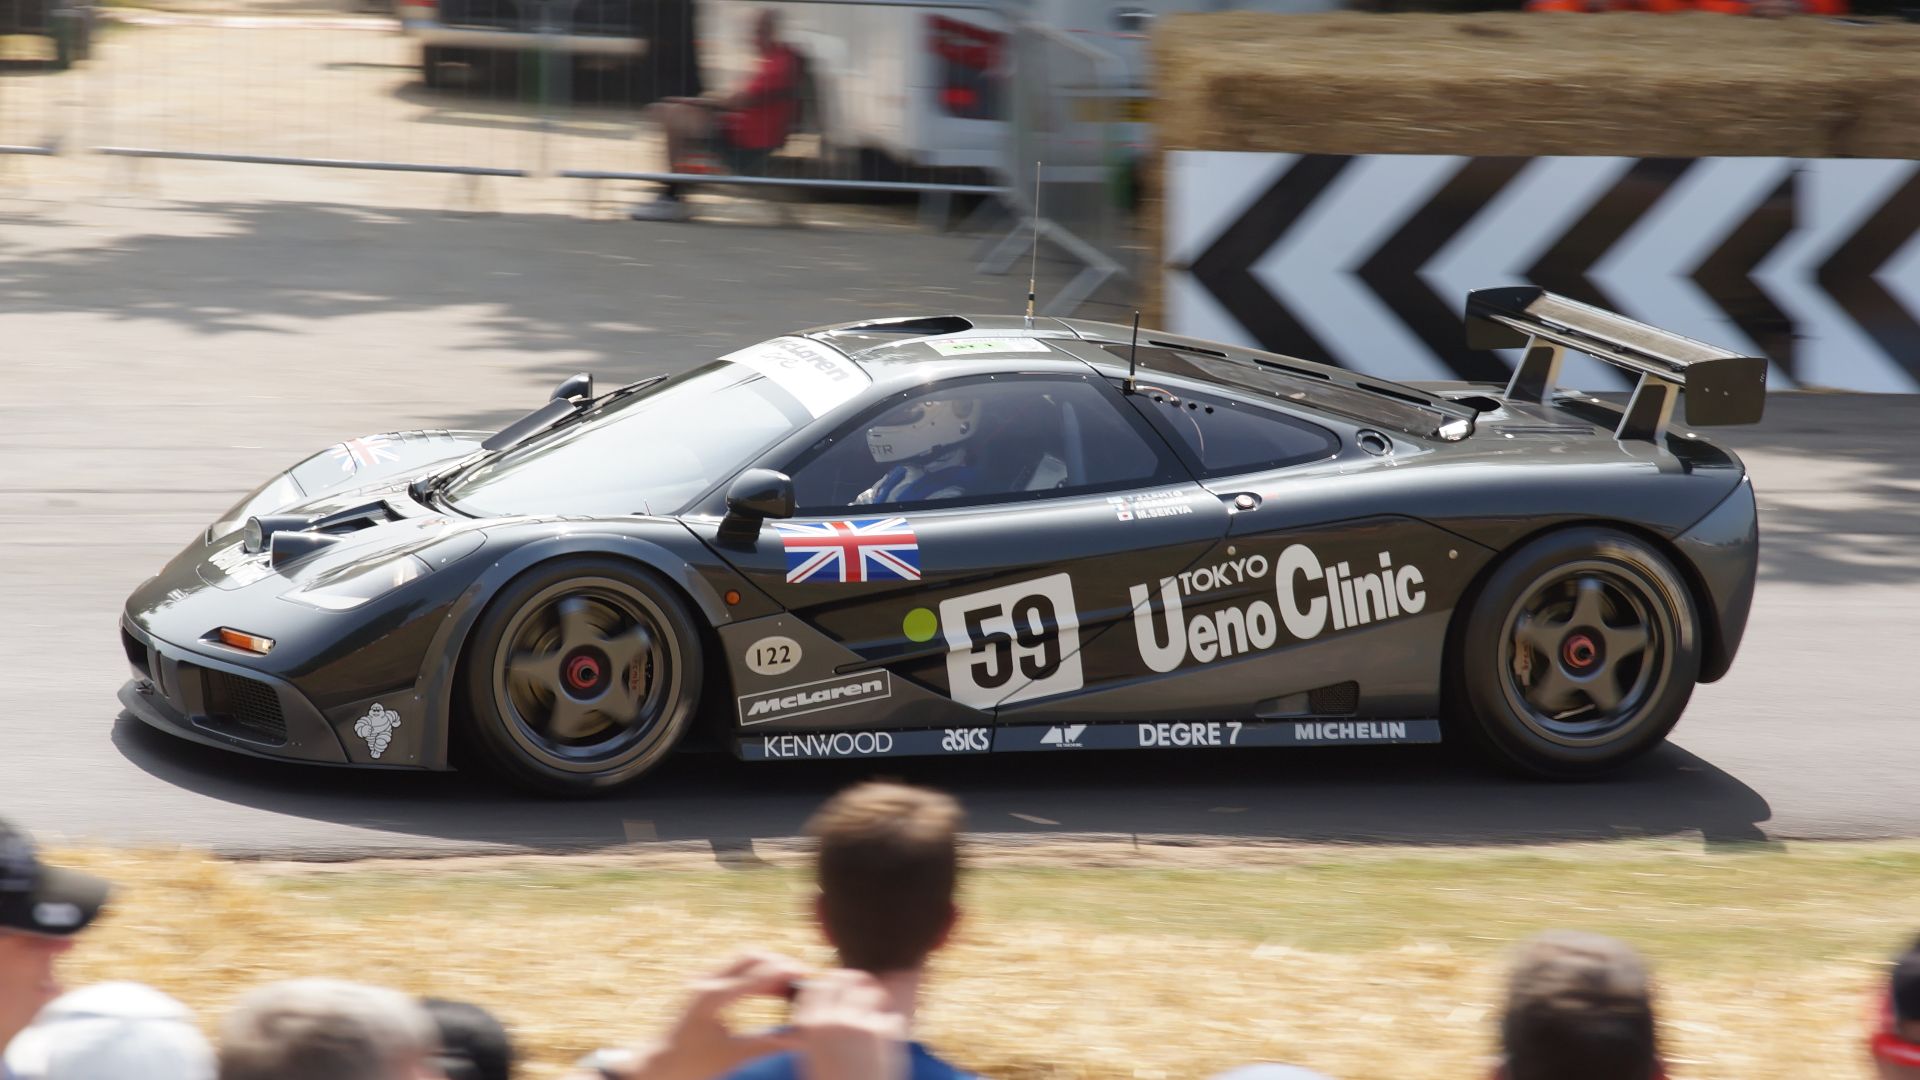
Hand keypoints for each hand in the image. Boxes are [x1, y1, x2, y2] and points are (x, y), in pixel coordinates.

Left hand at [604, 952, 811, 1079]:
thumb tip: (801, 1037)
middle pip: (750, 956)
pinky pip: (734, 970)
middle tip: (803, 977)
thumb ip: (768, 1044)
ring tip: (791, 983)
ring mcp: (701, 981)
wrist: (657, 1065)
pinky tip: (772, 990)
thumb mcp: (732, 1057)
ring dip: (768, 966)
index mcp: (712, 998)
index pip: (757, 974)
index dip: (786, 972)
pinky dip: (755, 975)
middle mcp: (705, 982)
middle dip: (779, 962)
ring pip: (742, 959)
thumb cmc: (691, 1065)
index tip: (809, 975)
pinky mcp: (701, 986)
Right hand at [789, 970, 910, 1079]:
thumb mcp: (812, 1061)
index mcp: (810, 1026)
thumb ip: (818, 1033)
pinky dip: (893, 1030)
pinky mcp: (884, 1033)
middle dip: (859, 983)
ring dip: (879, 1003)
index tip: (840, 990)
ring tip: (880, 1021)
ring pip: (874, 993)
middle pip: (848, 978)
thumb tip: (826, 1012)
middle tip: (868, 995)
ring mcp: (859, 1023)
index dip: (832, 984)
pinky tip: (888, 1050)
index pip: (819, 984)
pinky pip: (893, 1020)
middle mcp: (833, 1019)